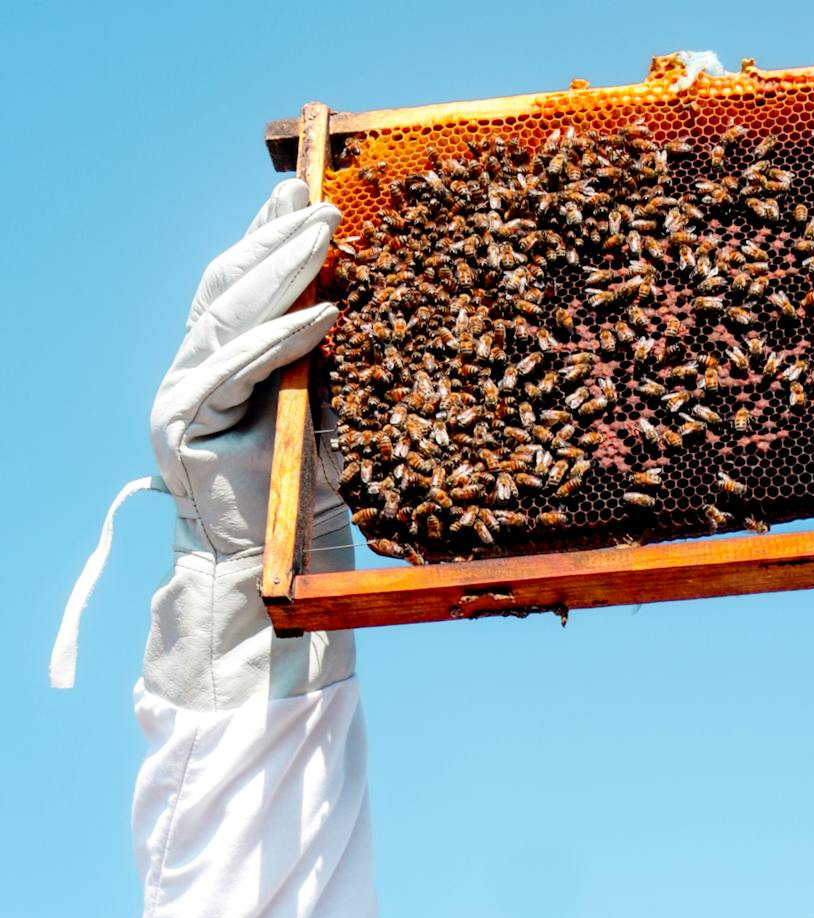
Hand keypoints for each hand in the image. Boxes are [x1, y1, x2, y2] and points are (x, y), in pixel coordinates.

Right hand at [150, 180, 342, 557]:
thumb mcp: (328, 414)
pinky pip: (237, 367)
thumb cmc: (304, 498)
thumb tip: (369, 302)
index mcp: (223, 360)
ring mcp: (181, 390)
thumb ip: (331, 363)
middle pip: (231, 284)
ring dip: (281, 272)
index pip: (245, 284)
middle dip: (275, 240)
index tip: (303, 190)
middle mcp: (194, 367)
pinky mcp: (180, 421)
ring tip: (324, 238)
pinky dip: (281, 338)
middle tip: (318, 201)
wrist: (269, 569)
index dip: (269, 234)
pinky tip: (321, 315)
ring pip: (229, 313)